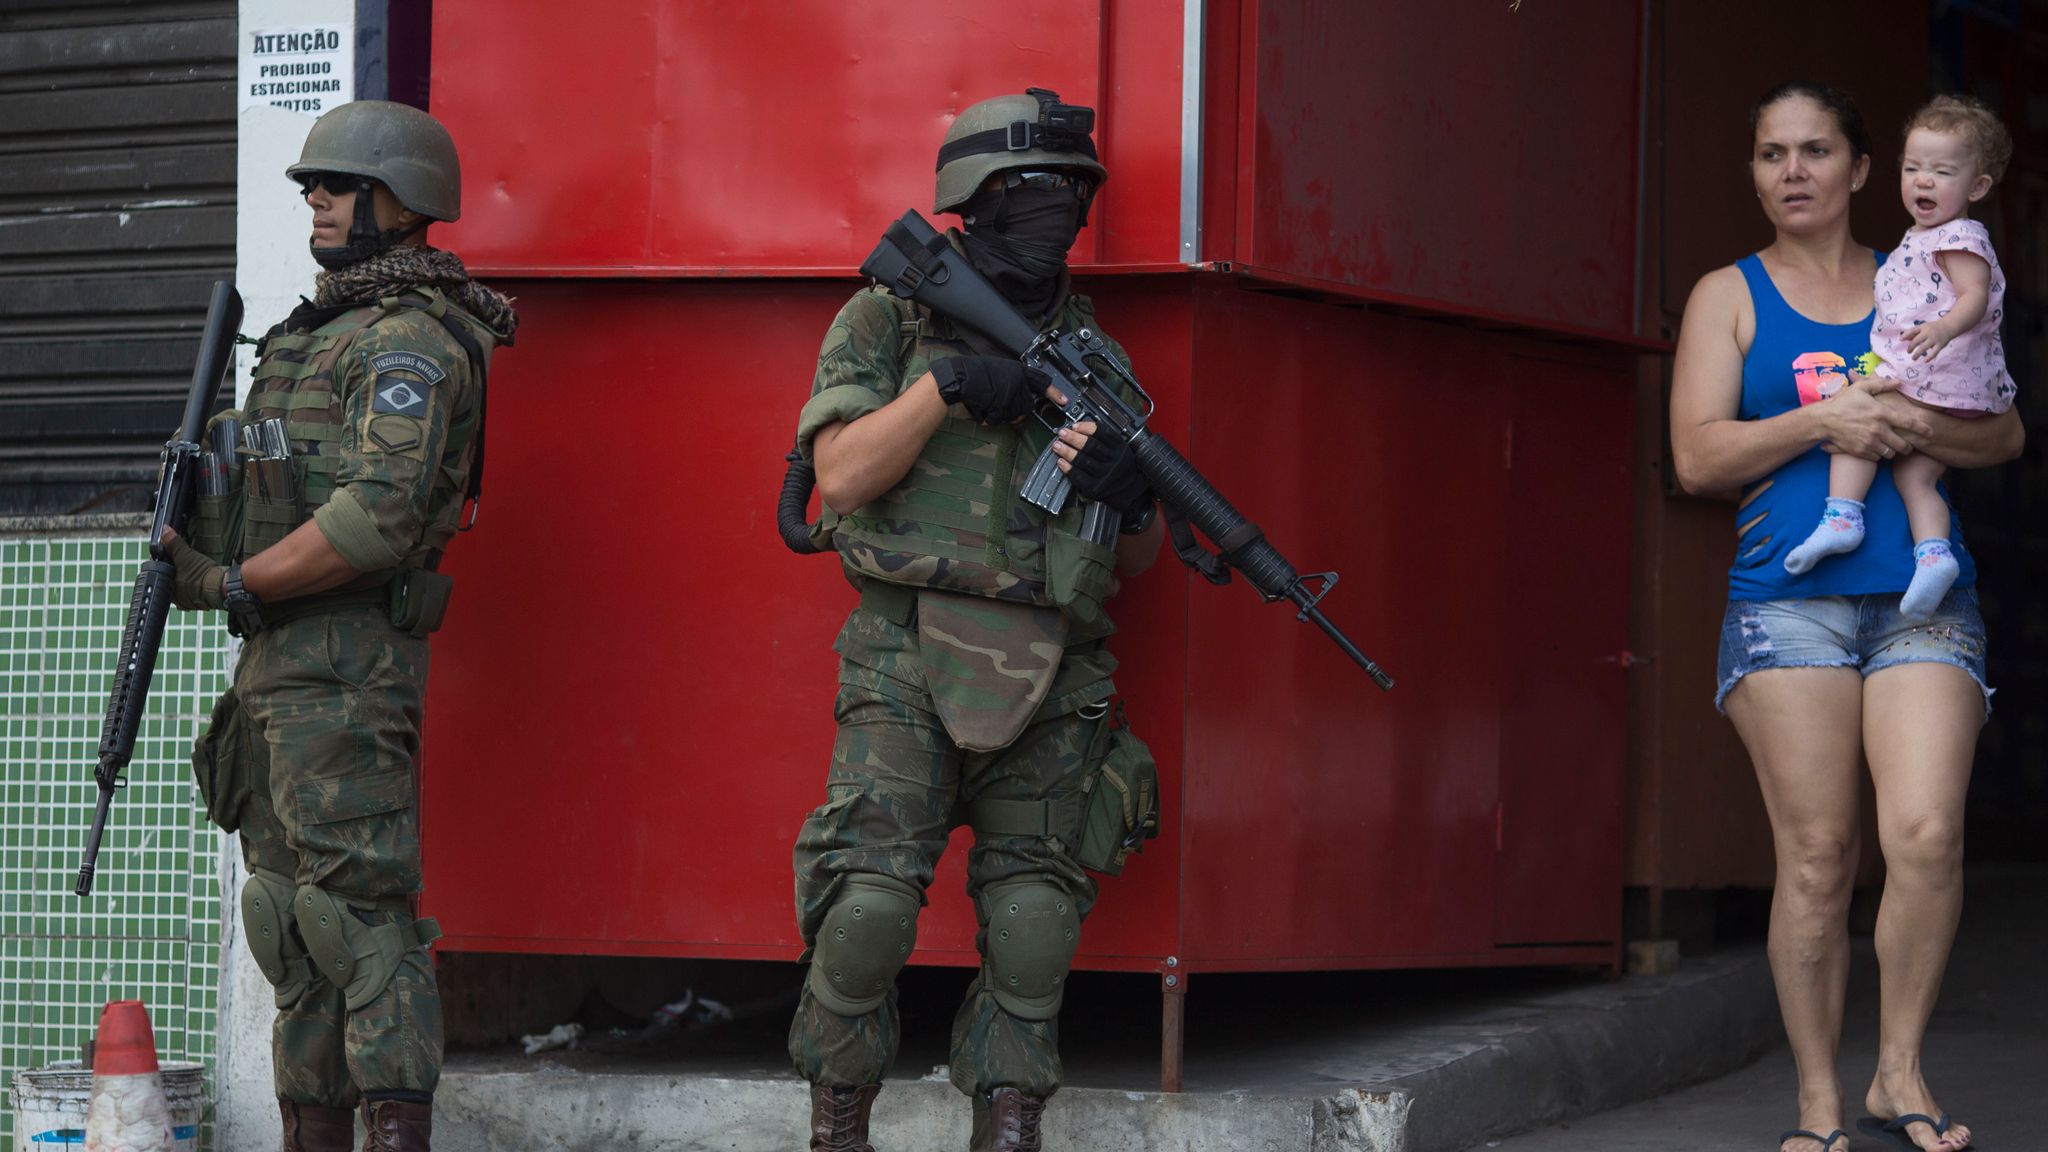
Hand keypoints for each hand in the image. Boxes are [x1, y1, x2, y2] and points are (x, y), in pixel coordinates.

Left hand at [160, 526, 225, 609]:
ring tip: (196, 570)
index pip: (162, 572)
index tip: (171, 555)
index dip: (165, 561)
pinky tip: (203, 579)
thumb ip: (173, 544)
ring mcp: (190, 602)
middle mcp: (177, 599)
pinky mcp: (202, 603)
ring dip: (188, 579)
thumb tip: (164, 531)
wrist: (222, 588)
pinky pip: (196, 592)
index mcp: (168, 589)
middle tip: (185, 561)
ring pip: (184, 587)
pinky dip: (198, 585)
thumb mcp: (186, 556)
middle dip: (177, 570)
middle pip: (173, 580)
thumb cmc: (202, 576)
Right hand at [931, 356, 1049, 424]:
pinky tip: (982, 408)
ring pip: (1014, 415)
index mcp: (1018, 370)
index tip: (1064, 401)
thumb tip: (1022, 398)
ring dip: (1001, 414)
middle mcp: (1018, 380)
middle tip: (998, 406)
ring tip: (987, 403)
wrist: (959, 376)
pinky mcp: (1003, 403)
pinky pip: (1001, 419)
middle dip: (1014, 411)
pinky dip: (991, 418)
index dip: (1054, 393)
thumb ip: (1014, 382)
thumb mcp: (999, 371)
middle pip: (1027, 406)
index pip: (1042, 381)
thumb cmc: (974, 374)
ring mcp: (1012, 392)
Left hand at [1053, 420, 1151, 514]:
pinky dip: (1068, 469)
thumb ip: (1104, 439)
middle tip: (1062, 433)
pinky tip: (1061, 462)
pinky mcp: (1096, 488)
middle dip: (1074, 438)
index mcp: (1120, 448)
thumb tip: (1079, 428)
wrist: (1128, 489)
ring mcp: (1105, 476)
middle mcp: (1115, 461)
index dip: (1087, 428)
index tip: (1075, 425)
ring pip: (1084, 461)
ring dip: (1068, 452)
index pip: (1104, 433)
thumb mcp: (1119, 449)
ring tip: (1057, 446)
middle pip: (1092, 446)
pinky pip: (1079, 477)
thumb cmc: (1120, 466)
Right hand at [1817, 373, 1928, 461]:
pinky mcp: (1860, 451)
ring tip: (1889, 447)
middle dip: (1907, 446)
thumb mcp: (1861, 388)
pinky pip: (1876, 457)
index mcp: (1882, 413)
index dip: (1922, 429)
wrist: (1822, 420)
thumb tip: (1898, 382)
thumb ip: (1881, 384)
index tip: (1930, 432)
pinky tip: (1875, 448)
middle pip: (1902, 444)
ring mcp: (1869, 442)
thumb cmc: (1842, 402)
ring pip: (1890, 453)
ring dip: (1892, 451)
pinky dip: (1878, 454)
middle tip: (1907, 445)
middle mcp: (1878, 430)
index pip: (1909, 423)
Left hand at [1904, 320, 1951, 360]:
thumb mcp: (1923, 328)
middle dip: (1911, 347)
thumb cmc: (1932, 328)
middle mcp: (1928, 333)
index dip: (1906, 335)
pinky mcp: (1940, 344)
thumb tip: (1903, 339)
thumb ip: (1914, 333)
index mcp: (1923, 328)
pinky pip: (1934, 352)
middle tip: (1908, 352)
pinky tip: (1925, 361)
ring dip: (1917, 354)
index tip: (1900, 340)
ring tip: (1913, 358)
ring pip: (1924, 347)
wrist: (1948, 326)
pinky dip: (1930, 357)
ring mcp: (1934, 339)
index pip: (1913, 330)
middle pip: (1917, 340)